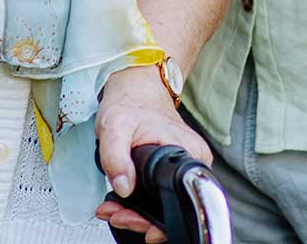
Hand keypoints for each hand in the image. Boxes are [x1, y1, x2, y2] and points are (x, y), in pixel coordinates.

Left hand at [94, 65, 211, 243]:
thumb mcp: (114, 125)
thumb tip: (124, 187)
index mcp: (188, 154)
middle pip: (172, 209)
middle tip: (116, 215)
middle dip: (140, 219)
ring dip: (137, 213)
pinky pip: (160, 195)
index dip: (157, 222)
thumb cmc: (131, 100)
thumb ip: (116, 156)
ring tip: (114, 210)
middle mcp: (192, 163)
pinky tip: (121, 203)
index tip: (135, 223)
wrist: (136, 85)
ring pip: (165, 205)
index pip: (181, 204)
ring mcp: (183, 166)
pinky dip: (140, 203)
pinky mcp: (172, 168)